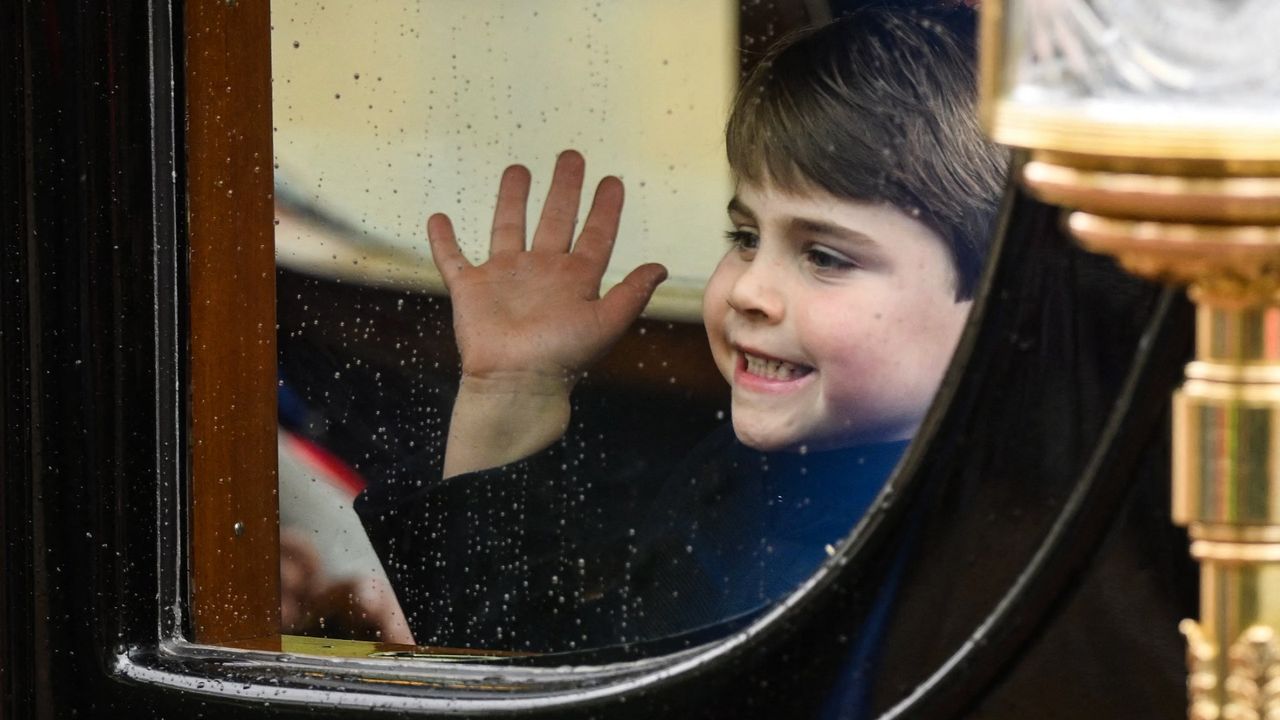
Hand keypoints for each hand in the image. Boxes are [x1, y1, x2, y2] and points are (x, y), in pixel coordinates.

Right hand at [427, 150, 667, 394]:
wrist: (516, 383)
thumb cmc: (562, 358)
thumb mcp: (606, 323)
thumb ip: (632, 294)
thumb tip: (661, 267)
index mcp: (575, 280)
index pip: (595, 235)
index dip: (605, 208)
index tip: (612, 181)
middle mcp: (542, 273)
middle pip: (555, 219)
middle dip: (564, 188)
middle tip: (571, 156)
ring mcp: (505, 278)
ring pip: (509, 227)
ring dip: (513, 199)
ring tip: (518, 169)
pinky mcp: (471, 289)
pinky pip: (453, 259)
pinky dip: (443, 240)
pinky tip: (438, 217)